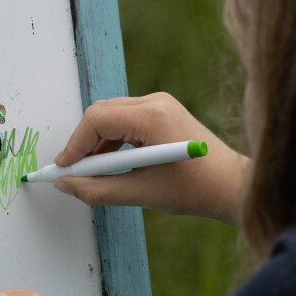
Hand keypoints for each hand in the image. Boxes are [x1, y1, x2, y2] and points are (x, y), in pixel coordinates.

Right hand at [53, 92, 248, 224]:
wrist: (232, 186)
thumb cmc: (195, 189)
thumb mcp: (140, 193)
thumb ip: (98, 189)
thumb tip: (66, 185)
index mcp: (153, 116)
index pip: (97, 120)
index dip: (75, 145)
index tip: (64, 170)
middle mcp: (155, 102)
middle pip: (101, 113)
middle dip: (83, 143)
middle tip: (74, 173)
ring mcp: (160, 104)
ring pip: (111, 116)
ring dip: (97, 144)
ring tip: (95, 175)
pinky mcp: (162, 112)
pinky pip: (125, 120)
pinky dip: (113, 141)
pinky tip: (113, 166)